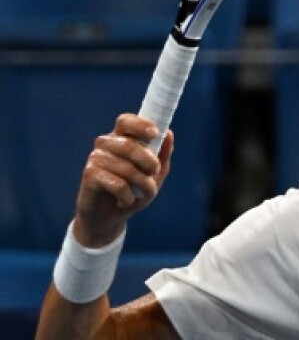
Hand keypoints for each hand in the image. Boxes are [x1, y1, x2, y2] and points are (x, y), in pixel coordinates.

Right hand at [73, 114, 172, 247]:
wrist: (109, 218)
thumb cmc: (133, 192)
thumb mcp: (154, 175)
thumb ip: (162, 155)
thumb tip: (169, 133)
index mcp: (121, 138)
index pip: (125, 121)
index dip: (140, 125)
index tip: (155, 134)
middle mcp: (105, 145)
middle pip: (128, 145)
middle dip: (148, 161)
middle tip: (154, 173)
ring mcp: (95, 159)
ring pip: (125, 167)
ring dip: (143, 184)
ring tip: (145, 193)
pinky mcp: (88, 176)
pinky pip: (117, 184)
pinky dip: (127, 196)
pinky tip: (125, 201)